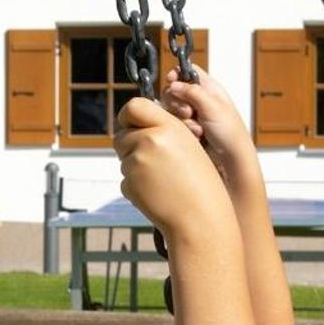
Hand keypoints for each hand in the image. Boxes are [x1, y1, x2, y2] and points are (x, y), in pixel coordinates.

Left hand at [114, 93, 228, 237]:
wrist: (201, 218)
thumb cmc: (200, 184)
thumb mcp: (189, 145)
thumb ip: (163, 131)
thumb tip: (135, 124)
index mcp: (169, 126)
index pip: (134, 106)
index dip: (128, 116)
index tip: (132, 124)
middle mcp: (150, 140)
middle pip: (121, 135)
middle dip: (130, 145)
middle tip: (153, 161)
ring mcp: (137, 162)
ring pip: (123, 158)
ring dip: (135, 167)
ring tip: (163, 180)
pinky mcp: (129, 183)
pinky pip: (125, 180)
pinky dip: (136, 186)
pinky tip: (157, 193)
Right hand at [162, 66, 255, 185]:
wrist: (231, 161)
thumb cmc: (231, 134)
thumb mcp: (214, 107)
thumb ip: (192, 92)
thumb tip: (173, 84)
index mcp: (209, 88)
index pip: (188, 71)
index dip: (177, 74)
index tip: (172, 82)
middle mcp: (199, 100)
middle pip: (173, 90)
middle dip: (177, 102)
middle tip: (189, 112)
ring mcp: (191, 116)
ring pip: (170, 108)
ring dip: (181, 119)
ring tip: (197, 129)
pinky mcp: (185, 130)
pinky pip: (172, 124)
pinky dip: (181, 130)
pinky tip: (195, 136)